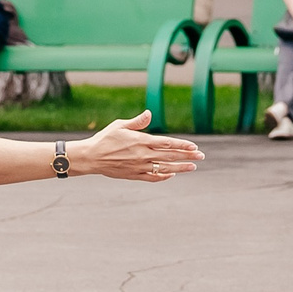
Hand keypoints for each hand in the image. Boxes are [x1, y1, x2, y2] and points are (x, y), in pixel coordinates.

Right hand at [69, 111, 202, 182]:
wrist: (91, 157)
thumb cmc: (105, 138)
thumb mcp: (120, 125)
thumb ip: (137, 122)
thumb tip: (150, 113)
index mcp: (141, 141)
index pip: (167, 143)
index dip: (182, 145)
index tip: (194, 146)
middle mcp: (143, 155)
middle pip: (170, 155)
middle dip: (187, 156)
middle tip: (201, 156)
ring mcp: (139, 167)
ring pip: (165, 168)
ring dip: (180, 168)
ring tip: (193, 167)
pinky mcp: (134, 175)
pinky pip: (152, 177)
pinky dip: (163, 176)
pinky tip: (172, 174)